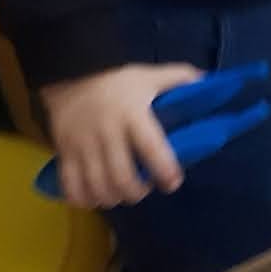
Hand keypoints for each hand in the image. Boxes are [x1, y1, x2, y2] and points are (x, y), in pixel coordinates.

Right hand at [41, 63, 201, 208]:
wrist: (69, 72)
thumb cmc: (115, 79)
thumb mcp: (148, 75)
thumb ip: (177, 77)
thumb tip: (206, 80)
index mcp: (132, 115)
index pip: (151, 148)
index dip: (165, 170)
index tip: (172, 182)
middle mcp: (107, 133)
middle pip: (122, 177)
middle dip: (137, 192)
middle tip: (144, 189)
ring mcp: (83, 145)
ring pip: (98, 186)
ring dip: (113, 198)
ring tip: (122, 194)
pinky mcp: (64, 151)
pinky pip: (71, 185)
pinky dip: (84, 199)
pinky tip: (95, 197)